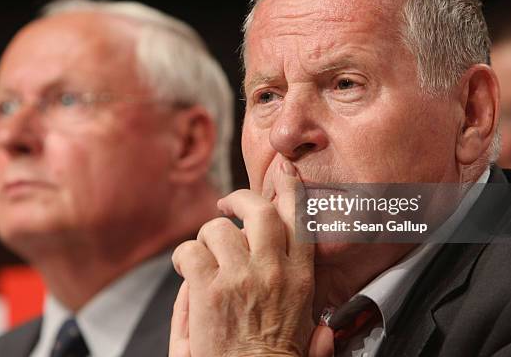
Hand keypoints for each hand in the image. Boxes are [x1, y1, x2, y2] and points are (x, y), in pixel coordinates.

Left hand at [170, 160, 314, 356]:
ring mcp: (240, 278)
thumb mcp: (303, 347)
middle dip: (241, 198)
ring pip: (219, 229)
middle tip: (228, 205)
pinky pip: (191, 250)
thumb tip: (327, 330)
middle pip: (259, 210)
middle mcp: (273, 272)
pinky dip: (183, 256)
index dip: (292, 190)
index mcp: (299, 280)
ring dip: (207, 238)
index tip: (286, 172)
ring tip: (205, 256)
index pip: (299, 221)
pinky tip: (186, 270)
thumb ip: (317, 335)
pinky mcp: (209, 291)